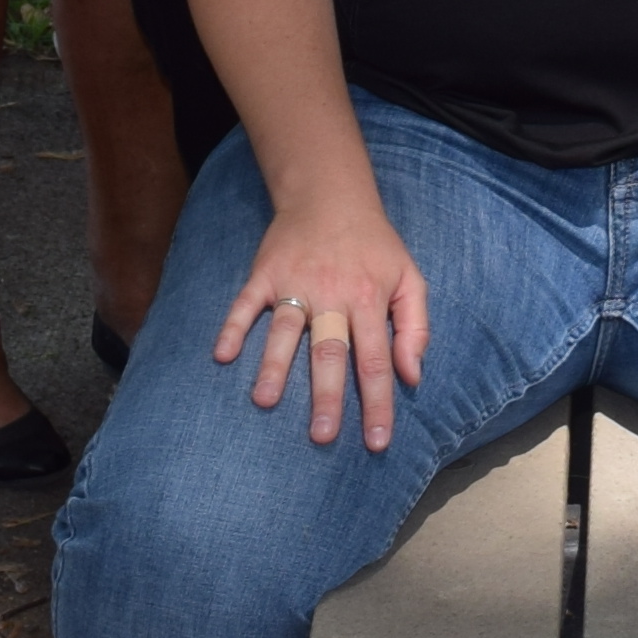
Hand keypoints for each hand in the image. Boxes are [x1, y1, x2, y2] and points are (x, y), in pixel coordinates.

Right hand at [218, 183, 428, 451]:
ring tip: (264, 401)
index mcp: (369, 299)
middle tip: (322, 437)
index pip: (375, 360)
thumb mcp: (409, 278)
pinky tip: (222, 354)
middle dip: (327, 396)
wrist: (330, 195)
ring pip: (285, 331)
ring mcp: (295, 283)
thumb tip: (413, 376)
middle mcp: (332, 295)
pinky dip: (233, 327)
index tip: (377, 442)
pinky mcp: (265, 273)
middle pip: (329, 352)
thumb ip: (416, 327)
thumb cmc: (375, 246)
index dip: (377, 403)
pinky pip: (246, 304)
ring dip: (274, 365)